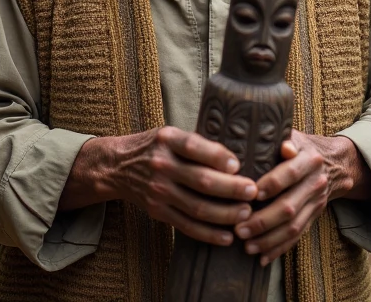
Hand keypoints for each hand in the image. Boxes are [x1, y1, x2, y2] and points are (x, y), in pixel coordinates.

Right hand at [60, 127, 258, 246]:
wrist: (117, 166)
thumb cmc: (155, 147)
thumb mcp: (171, 134)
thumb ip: (198, 144)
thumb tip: (238, 158)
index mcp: (167, 140)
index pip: (195, 147)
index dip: (218, 157)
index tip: (238, 165)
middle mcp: (162, 165)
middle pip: (201, 180)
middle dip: (231, 189)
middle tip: (253, 192)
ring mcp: (159, 190)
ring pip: (197, 207)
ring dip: (225, 214)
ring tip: (246, 213)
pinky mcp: (158, 211)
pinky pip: (187, 226)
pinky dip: (208, 234)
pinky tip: (227, 236)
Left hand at [234, 130, 370, 264]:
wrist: (335, 162)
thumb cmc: (301, 147)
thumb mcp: (296, 136)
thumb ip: (286, 139)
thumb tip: (284, 147)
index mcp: (309, 160)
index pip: (290, 173)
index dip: (272, 184)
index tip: (252, 193)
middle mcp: (315, 183)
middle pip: (289, 206)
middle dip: (262, 220)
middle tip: (239, 229)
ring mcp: (316, 203)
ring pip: (293, 226)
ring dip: (269, 239)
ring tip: (246, 246)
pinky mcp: (314, 217)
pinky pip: (298, 236)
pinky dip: (280, 248)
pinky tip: (262, 258)